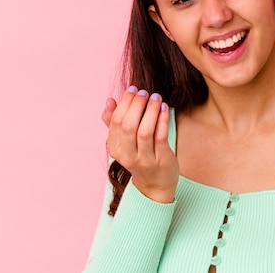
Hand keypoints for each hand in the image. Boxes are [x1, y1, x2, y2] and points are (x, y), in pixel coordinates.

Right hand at [102, 87, 177, 202]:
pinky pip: (161, 137)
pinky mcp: (161, 160)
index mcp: (115, 149)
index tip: (133, 89)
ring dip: (150, 111)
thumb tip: (109, 101)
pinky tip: (164, 108)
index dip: (124, 103)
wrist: (155, 183)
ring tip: (156, 97)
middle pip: (128, 126)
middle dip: (136, 105)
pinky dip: (162, 120)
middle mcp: (127, 156)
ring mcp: (145, 160)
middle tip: (144, 92)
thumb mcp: (123, 141)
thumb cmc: (139, 155)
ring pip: (145, 131)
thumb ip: (114, 122)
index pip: (116, 122)